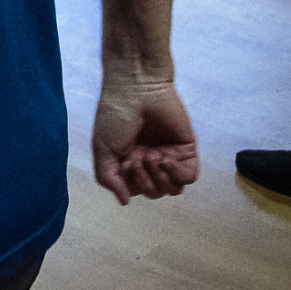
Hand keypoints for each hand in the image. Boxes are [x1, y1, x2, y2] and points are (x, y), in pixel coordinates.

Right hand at [91, 75, 199, 203]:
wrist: (136, 88)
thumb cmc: (115, 114)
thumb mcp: (102, 147)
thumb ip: (108, 178)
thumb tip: (124, 201)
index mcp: (129, 161)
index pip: (135, 189)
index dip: (131, 184)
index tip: (125, 163)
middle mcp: (149, 161)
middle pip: (154, 192)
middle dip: (145, 182)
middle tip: (138, 159)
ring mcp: (169, 156)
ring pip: (172, 189)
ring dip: (161, 180)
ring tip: (153, 157)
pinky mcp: (186, 150)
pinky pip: (189, 177)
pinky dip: (177, 175)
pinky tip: (166, 159)